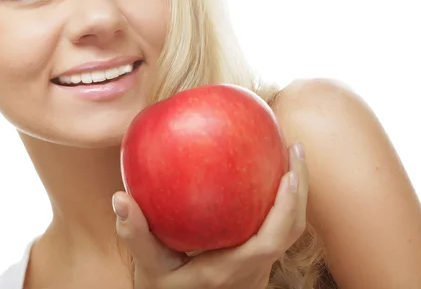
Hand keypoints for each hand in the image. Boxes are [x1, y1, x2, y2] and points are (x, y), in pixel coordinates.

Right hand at [112, 143, 308, 288]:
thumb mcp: (146, 265)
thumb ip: (134, 233)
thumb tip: (119, 198)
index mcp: (228, 271)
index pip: (270, 241)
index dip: (285, 208)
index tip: (288, 173)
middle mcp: (252, 272)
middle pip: (291, 231)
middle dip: (300, 190)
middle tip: (294, 148)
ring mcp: (258, 270)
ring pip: (289, 233)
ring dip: (295, 195)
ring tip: (290, 156)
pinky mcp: (257, 265)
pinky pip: (277, 231)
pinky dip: (281, 204)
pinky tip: (268, 176)